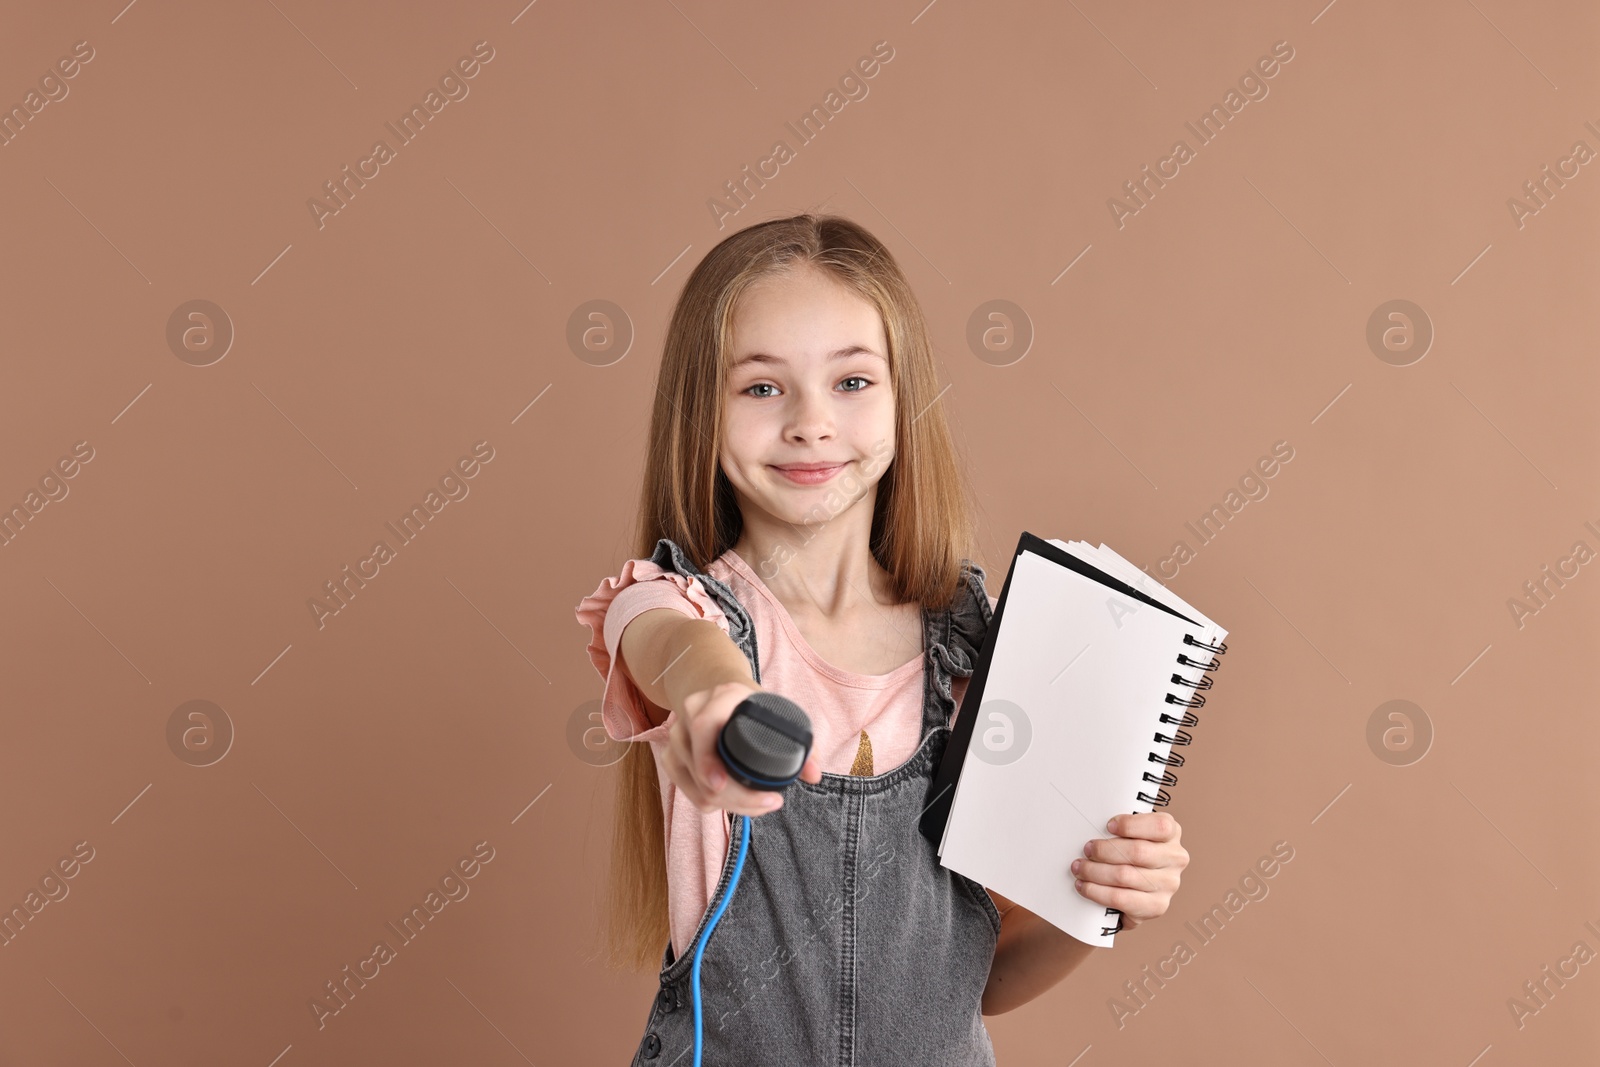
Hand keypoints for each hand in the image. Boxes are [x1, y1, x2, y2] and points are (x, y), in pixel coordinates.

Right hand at [660, 681, 823, 817]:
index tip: (721, 783)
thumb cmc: (751, 706)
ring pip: (694, 784)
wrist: (718, 692)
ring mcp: (677, 738)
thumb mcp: (777, 712)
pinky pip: (686, 791)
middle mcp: (691, 716)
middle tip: (768, 803)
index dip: (707, 758)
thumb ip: (801, 744)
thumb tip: (814, 775)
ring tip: (758, 804)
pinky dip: (710, 803)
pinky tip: (732, 802)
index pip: (702, 726)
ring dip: (726, 804)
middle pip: (699, 767)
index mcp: (718, 698)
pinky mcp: (672, 757)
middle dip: (734, 796)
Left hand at [1069, 812, 1187, 930]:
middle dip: (1105, 850)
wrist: (1137, 889)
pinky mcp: (1157, 906)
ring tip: (1079, 868)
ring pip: (1125, 876)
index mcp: (1171, 833)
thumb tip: (1091, 826)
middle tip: (1087, 850)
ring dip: (1095, 872)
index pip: (1160, 826)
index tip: (1108, 826)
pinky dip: (1097, 892)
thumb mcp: (1131, 835)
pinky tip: (1085, 887)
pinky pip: (1121, 899)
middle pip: (1138, 852)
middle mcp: (1175, 858)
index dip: (1131, 825)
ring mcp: (1169, 884)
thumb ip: (1121, 829)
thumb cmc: (1130, 853)